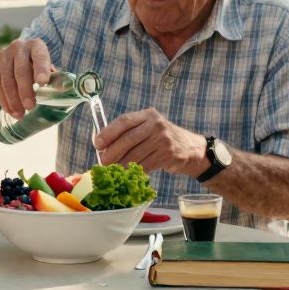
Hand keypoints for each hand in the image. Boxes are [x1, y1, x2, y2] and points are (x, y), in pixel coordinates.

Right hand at [0, 38, 52, 118]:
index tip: (42, 82)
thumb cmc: (34, 69)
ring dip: (13, 99)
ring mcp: (3, 54)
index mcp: (36, 46)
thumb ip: (53, 78)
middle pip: (21, 70)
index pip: (40, 57)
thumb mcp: (45, 70)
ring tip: (19, 114)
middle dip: (25, 90)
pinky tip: (9, 109)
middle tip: (30, 106)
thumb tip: (62, 90)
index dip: (41, 69)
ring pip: (7, 79)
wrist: (11, 64)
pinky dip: (3, 99)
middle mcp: (19, 47)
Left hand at [93, 108, 207, 177]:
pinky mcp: (167, 155)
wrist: (191, 149)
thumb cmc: (162, 138)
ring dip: (120, 165)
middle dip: (112, 152)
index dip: (108, 132)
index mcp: (147, 115)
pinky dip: (134, 171)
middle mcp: (155, 125)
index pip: (124, 121)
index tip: (97, 143)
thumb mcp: (149, 128)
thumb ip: (130, 132)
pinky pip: (145, 165)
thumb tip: (103, 145)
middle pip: (128, 139)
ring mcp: (163, 140)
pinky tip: (128, 174)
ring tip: (112, 170)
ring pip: (135, 155)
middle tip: (102, 161)